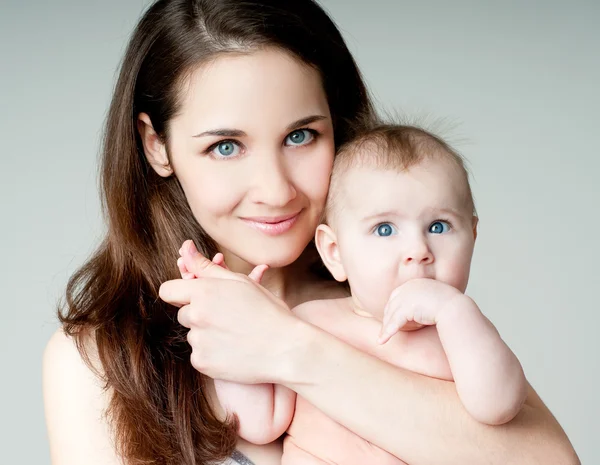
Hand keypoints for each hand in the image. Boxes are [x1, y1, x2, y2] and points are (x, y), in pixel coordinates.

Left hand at [159, 240, 296, 383]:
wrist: (287, 349)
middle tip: (228, 316)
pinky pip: (198, 355)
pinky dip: (211, 353)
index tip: (193, 297)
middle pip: (182, 314)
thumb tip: (185, 249)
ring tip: (235, 334)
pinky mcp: (202, 363)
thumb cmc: (268, 311)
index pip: (168, 290)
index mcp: (204, 291)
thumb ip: (207, 267)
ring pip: (192, 335)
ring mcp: (198, 341)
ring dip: (206, 334)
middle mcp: (197, 315)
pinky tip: (233, 350)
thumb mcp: (240, 282)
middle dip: (199, 314)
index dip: (180, 293)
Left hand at [378, 278, 462, 343]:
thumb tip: (422, 310)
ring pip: (391, 314)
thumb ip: (426, 300)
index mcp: (417, 283)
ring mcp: (407, 296)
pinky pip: (394, 322)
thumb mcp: (436, 299)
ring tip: (381, 338)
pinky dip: (388, 332)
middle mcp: (410, 287)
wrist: (457, 309)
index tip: (391, 317)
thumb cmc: (452, 307)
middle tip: (385, 329)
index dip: (393, 307)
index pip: (398, 295)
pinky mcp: (407, 307)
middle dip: (387, 318)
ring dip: (386, 327)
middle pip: (392, 304)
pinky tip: (383, 340)